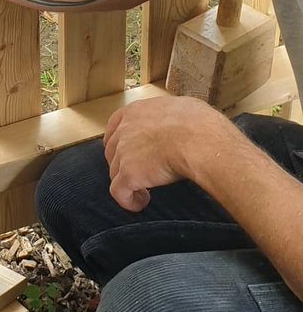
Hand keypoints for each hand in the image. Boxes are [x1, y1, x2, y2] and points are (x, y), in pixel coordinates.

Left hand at [103, 94, 227, 211]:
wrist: (198, 139)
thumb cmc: (199, 123)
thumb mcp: (180, 109)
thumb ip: (168, 116)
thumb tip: (178, 123)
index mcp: (136, 111)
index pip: (115, 126)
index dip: (118, 141)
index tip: (126, 151)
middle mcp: (125, 130)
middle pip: (112, 150)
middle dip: (122, 163)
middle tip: (140, 172)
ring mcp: (124, 152)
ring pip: (115, 172)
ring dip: (127, 183)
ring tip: (144, 191)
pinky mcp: (129, 173)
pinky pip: (119, 192)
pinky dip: (128, 200)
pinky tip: (141, 203)